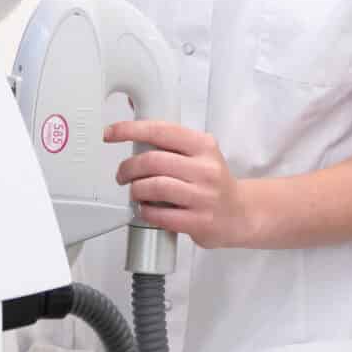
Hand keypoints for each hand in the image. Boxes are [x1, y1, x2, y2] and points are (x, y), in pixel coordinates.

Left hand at [109, 121, 257, 248]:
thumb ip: (172, 145)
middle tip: (122, 174)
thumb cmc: (213, 182)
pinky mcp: (199, 221)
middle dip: (128, 167)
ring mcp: (203, 196)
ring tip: (135, 192)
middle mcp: (205, 168)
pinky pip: (160, 214)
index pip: (160, 131)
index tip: (110, 133)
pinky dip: (145, 211)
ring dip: (135, 190)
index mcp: (204, 146)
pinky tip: (145, 209)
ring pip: (154, 187)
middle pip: (152, 161)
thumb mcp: (201, 154)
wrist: (241, 213)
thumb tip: (132, 132)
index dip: (130, 130)